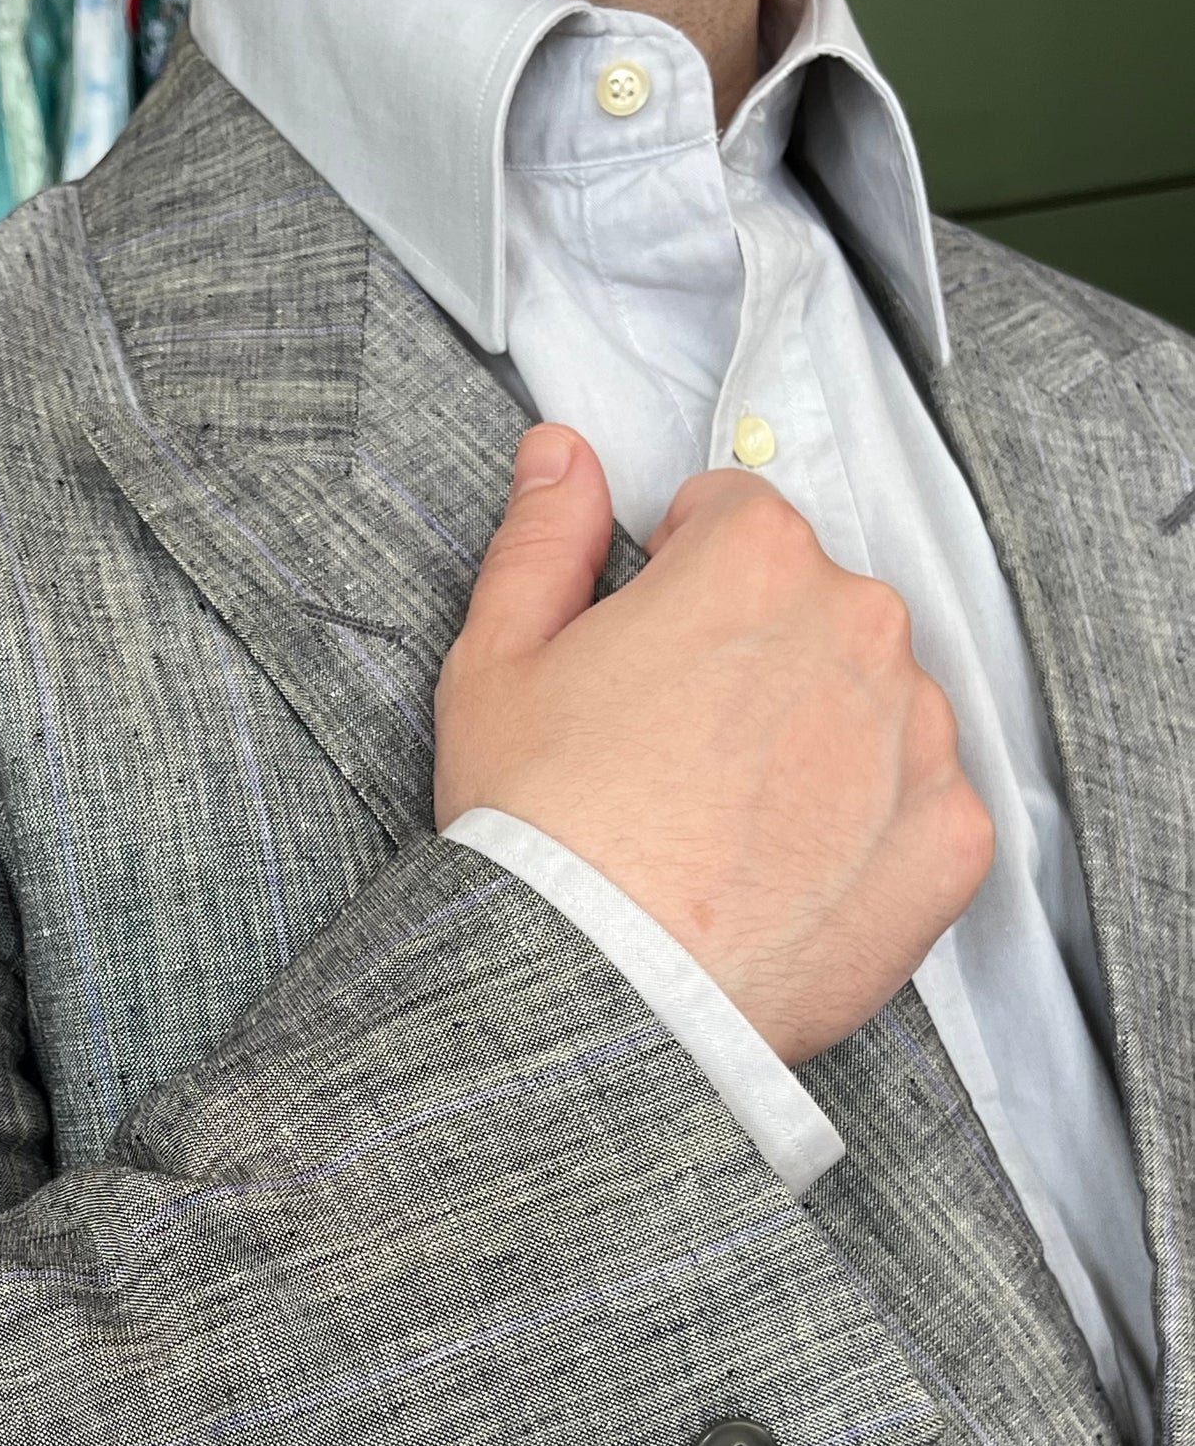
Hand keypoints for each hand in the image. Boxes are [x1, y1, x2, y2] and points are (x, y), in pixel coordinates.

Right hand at [434, 424, 994, 1063]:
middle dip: (757, 656)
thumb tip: (563, 452)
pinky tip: (784, 873)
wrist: (598, 992)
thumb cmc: (535, 828)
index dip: (676, 579)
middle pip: (814, 607)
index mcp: (754, 561)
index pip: (734, 516)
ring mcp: (918, 736)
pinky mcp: (951, 838)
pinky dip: (867, 831)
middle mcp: (860, 625)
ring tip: (730, 825)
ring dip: (819, 739)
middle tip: (677, 755)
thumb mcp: (495, 664)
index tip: (645, 653)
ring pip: (875, 702)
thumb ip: (543, 538)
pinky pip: (920, 805)